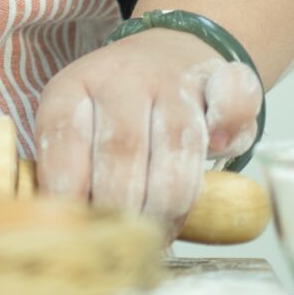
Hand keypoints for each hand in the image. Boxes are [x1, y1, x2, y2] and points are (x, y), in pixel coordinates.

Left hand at [33, 27, 261, 228]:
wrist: (165, 53)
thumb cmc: (115, 112)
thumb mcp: (77, 128)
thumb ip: (66, 168)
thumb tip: (60, 224)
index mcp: (73, 88)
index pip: (64, 139)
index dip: (69, 191)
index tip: (76, 229)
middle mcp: (121, 79)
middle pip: (122, 149)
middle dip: (122, 207)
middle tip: (121, 241)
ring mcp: (172, 80)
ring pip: (175, 143)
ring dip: (168, 201)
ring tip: (159, 236)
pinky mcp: (217, 80)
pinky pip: (233, 100)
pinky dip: (229, 129)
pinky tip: (218, 153)